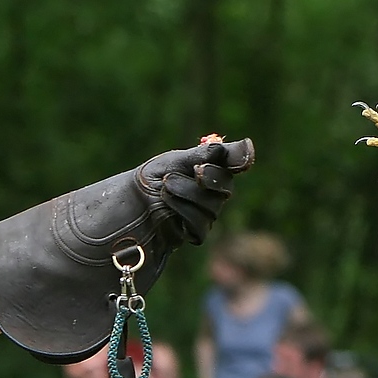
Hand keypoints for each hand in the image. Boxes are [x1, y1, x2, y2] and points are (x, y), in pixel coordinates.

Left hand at [137, 139, 254, 246]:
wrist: (127, 205)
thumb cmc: (151, 179)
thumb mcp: (177, 160)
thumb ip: (208, 154)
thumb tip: (249, 145)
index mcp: (212, 168)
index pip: (235, 162)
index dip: (238, 160)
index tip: (235, 158)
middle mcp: (214, 191)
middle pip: (225, 186)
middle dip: (209, 177)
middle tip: (193, 170)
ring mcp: (207, 212)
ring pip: (212, 206)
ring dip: (187, 194)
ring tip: (165, 188)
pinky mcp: (196, 232)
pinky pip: (200, 225)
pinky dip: (182, 212)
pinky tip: (166, 204)